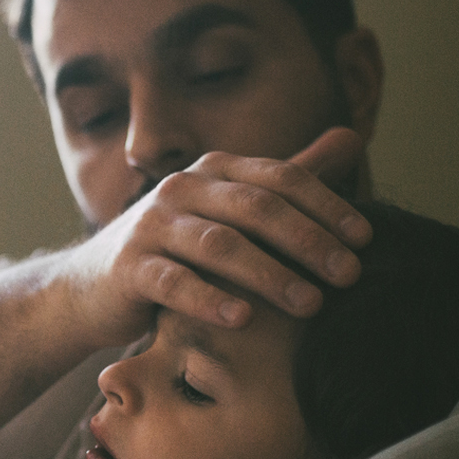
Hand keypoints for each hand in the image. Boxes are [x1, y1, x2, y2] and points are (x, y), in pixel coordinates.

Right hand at [54, 127, 374, 345]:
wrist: (92, 288)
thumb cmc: (176, 251)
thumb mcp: (231, 211)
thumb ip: (288, 180)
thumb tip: (354, 138)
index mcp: (213, 170)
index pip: (281, 178)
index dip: (327, 205)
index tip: (366, 240)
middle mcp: (181, 188)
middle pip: (256, 208)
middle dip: (308, 242)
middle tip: (349, 276)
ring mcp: (151, 226)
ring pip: (220, 245)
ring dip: (270, 275)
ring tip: (311, 305)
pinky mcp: (128, 267)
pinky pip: (174, 282)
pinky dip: (210, 299)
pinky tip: (243, 320)